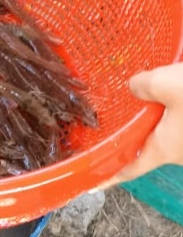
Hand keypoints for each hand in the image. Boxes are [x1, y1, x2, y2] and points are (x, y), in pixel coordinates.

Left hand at [104, 62, 182, 185]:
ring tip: (139, 93)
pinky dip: (171, 106)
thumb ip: (141, 85)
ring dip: (155, 113)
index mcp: (164, 148)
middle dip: (132, 130)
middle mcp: (179, 151)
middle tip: (110, 116)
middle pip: (148, 144)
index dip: (110, 176)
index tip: (92, 183)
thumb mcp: (166, 84)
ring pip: (166, 129)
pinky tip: (167, 89)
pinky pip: (179, 119)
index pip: (131, 168)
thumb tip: (133, 87)